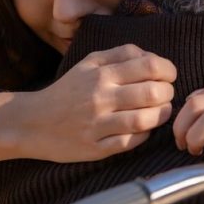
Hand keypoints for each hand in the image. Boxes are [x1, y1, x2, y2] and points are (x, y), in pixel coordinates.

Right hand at [0, 44, 176, 163]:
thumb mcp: (89, 63)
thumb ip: (120, 54)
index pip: (149, 66)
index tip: (169, 75)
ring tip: (160, 111)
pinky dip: (144, 135)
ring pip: (144, 120)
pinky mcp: (95, 148)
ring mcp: (97, 125)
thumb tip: (152, 57)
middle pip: (152, 93)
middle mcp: (100, 98)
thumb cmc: (69, 90)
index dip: (168, 70)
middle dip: (168, 93)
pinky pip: (130, 142)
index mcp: (101, 73)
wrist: (34, 122)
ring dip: (161, 115)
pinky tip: (144, 128)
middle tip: (166, 94)